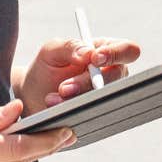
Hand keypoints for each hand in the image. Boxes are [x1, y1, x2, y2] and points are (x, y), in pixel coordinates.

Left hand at [17, 37, 142, 109]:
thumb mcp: (52, 51)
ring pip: (104, 99)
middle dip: (88, 83)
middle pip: (116, 78)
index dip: (116, 54)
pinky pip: (95, 115)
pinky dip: (74, 113)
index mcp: (107, 51)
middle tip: (64, 88)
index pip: (128, 49)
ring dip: (77, 100)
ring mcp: (108, 97)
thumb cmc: (47, 68)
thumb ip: (70, 46)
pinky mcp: (100, 114)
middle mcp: (113, 75)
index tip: (95, 58)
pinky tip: (58, 110)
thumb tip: (88, 52)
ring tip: (52, 100)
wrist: (33, 96)